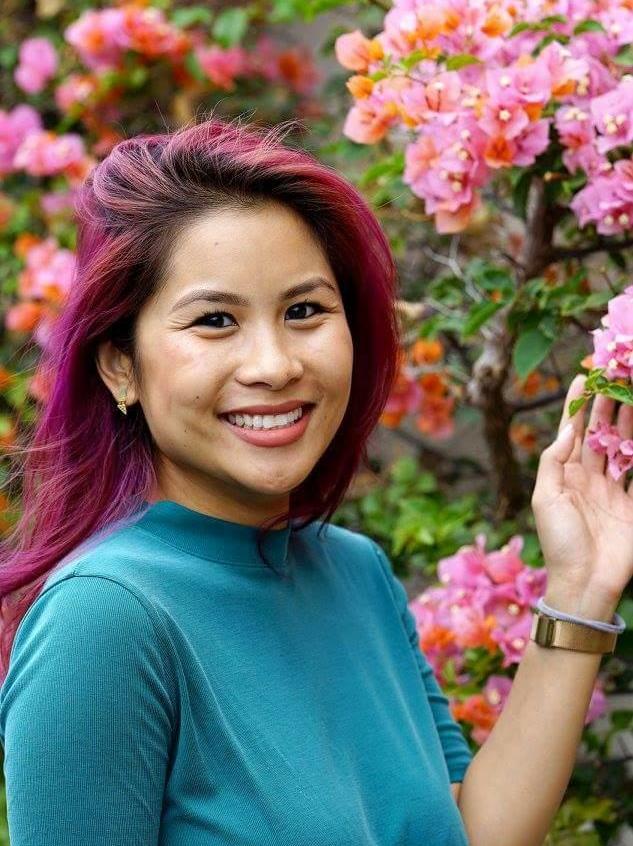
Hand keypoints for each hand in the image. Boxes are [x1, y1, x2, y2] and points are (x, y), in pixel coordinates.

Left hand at [531, 373, 632, 620]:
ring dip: (629, 422)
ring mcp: (614, 491)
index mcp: (565, 475)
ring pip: (624, 448)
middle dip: (608, 406)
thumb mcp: (546, 498)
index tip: (584, 378)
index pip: (572, 432)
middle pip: (601, 434)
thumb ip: (554, 461)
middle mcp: (590, 478)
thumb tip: (566, 427)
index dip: (578, 406)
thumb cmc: (559, 541)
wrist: (585, 583)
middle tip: (618, 378)